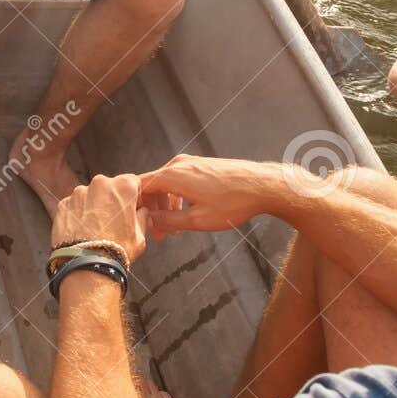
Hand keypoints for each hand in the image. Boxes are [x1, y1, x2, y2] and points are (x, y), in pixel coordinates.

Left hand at [52, 173, 147, 266]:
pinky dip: (79, 215)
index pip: (133, 182)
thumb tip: (142, 213)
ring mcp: (78, 193)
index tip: (133, 207)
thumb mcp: (140, 235)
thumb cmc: (117, 250)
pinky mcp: (63, 204)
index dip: (134, 195)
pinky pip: (74, 206)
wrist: (86, 266)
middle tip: (114, 221)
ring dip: (94, 207)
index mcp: (123, 186)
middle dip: (113, 200)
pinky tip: (82, 231)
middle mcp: (99, 183)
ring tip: (96, 229)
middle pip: (109, 187)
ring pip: (90, 196)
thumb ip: (142, 218)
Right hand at [138, 155, 277, 237]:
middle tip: (158, 234)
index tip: (136, 224)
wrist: (262, 185)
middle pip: (152, 186)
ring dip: (165, 206)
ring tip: (173, 229)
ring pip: (166, 184)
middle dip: (152, 211)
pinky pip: (179, 181)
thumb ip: (168, 221)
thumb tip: (147, 221)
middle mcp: (178, 164)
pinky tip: (185, 213)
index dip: (134, 206)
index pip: (138, 187)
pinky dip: (176, 197)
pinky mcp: (201, 165)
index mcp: (172, 175)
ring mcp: (190, 163)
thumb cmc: (232, 203)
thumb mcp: (196, 220)